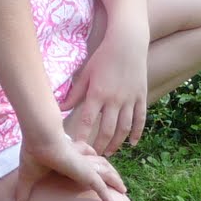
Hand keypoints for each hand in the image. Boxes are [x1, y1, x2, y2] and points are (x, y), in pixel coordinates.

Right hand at [13, 136, 127, 200]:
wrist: (41, 140)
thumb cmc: (34, 152)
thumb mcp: (28, 175)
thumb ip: (24, 189)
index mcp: (68, 154)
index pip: (84, 156)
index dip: (91, 160)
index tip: (96, 166)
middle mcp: (80, 158)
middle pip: (100, 163)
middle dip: (109, 171)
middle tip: (117, 182)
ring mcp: (85, 165)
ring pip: (106, 172)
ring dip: (115, 181)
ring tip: (123, 190)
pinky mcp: (87, 174)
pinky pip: (101, 187)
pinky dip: (107, 197)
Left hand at [63, 35, 148, 155]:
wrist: (128, 44)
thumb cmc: (103, 57)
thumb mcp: (86, 73)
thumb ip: (74, 93)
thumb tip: (59, 108)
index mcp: (97, 94)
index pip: (86, 121)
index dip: (81, 136)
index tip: (76, 149)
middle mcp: (114, 99)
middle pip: (107, 129)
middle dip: (100, 145)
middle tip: (94, 156)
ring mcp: (130, 99)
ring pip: (124, 128)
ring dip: (117, 143)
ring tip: (110, 153)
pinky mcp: (141, 96)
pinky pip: (140, 119)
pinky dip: (137, 133)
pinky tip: (132, 143)